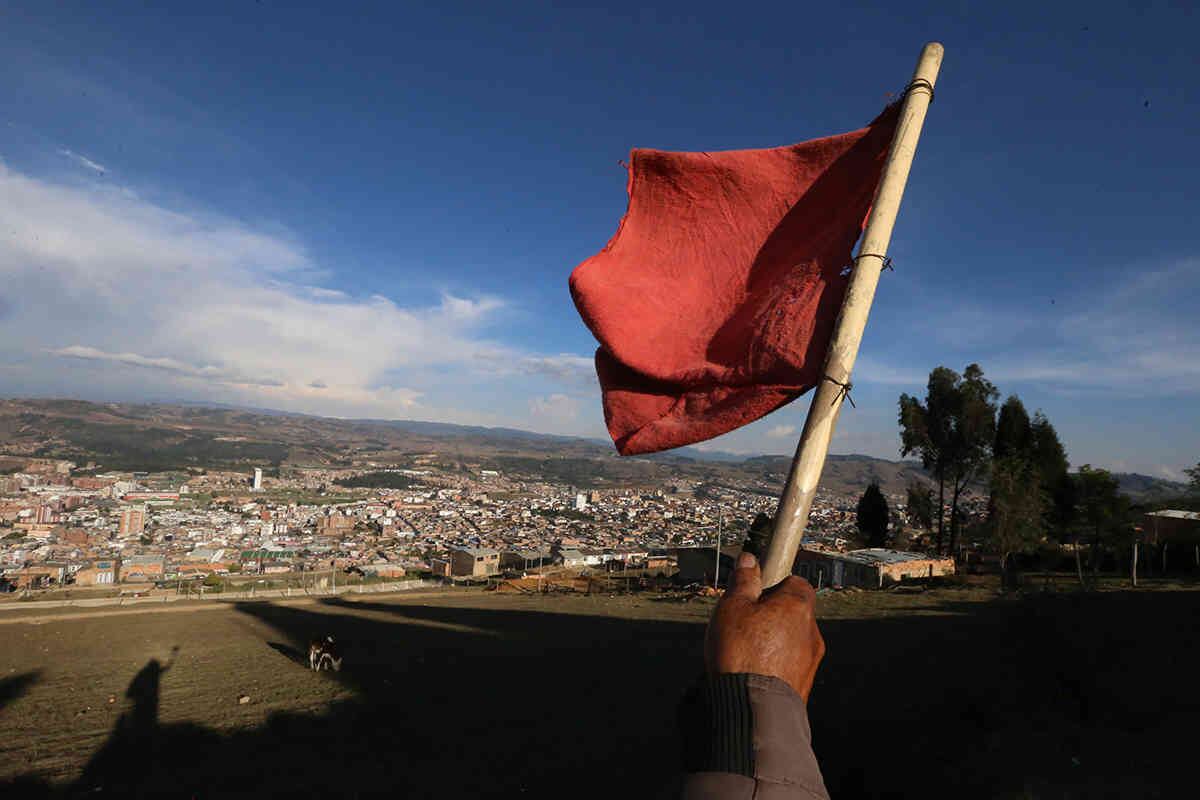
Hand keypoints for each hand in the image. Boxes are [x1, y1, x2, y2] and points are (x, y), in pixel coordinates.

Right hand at [705, 551, 824, 701]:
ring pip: (790, 641)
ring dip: (772, 643)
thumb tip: (749, 561)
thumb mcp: (732, 608)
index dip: (773, 584)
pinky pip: (788, 666)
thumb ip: (743, 582)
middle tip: (743, 623)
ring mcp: (811, 661)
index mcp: (798, 605)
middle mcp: (811, 631)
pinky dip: (773, 665)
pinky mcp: (804, 685)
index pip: (795, 581)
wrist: (754, 710)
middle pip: (792, 612)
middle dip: (770, 616)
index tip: (755, 591)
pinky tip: (751, 672)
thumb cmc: (742, 654)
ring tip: (743, 653)